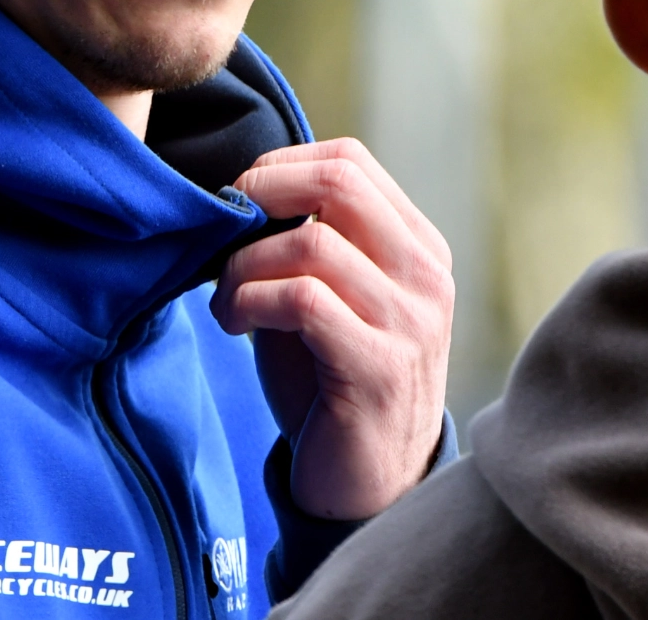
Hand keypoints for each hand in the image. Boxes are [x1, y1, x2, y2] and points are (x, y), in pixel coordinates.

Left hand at [210, 138, 452, 520]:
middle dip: (260, 192)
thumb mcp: (331, 296)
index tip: (239, 199)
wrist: (369, 485)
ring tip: (225, 300)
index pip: (350, 161)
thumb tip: (238, 195)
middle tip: (223, 228)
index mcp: (417, 247)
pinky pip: (302, 300)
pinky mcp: (378, 368)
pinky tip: (233, 324)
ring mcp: (408, 322)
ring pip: (310, 243)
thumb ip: (307, 243)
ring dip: (243, 266)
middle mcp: (424, 275)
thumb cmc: (333, 382)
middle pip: (339, 183)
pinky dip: (249, 301)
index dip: (280, 165)